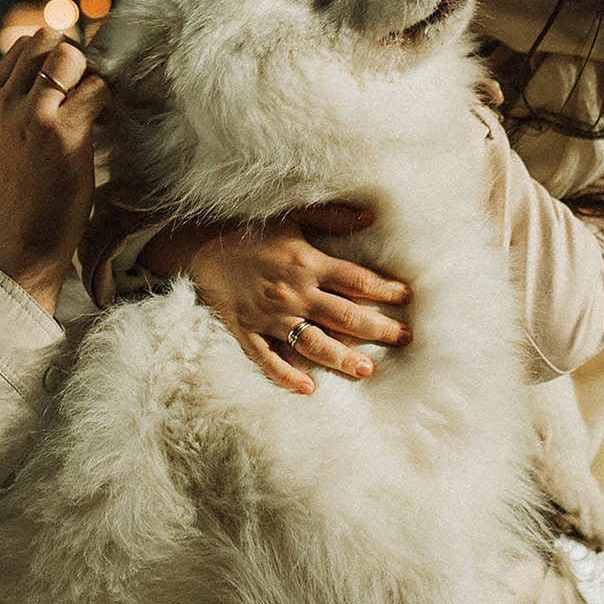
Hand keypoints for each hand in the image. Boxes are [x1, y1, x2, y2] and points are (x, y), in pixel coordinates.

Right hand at [0, 28, 109, 313]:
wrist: (23, 240)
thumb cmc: (26, 190)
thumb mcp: (9, 136)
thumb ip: (23, 100)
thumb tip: (64, 60)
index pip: (24, 45)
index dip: (56, 56)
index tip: (69, 87)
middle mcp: (4, 100)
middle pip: (47, 39)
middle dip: (76, 57)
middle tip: (87, 91)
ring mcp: (30, 113)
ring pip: (71, 54)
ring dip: (92, 75)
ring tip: (95, 107)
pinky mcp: (59, 130)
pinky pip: (96, 87)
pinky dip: (108, 100)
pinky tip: (102, 125)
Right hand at [146, 208, 411, 393]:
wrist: (196, 244)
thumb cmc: (246, 228)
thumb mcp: (291, 215)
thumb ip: (332, 217)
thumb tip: (371, 217)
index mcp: (307, 262)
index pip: (356, 280)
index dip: (385, 289)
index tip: (408, 297)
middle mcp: (293, 292)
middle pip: (344, 315)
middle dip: (378, 327)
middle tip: (405, 338)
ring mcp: (269, 315)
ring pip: (312, 341)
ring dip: (341, 357)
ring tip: (368, 370)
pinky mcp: (245, 330)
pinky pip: (267, 358)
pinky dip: (286, 375)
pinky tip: (308, 389)